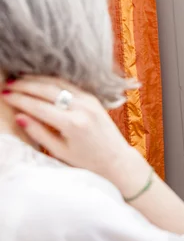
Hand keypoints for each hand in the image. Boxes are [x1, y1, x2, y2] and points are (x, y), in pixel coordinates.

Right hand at [2, 76, 149, 194]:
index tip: (4, 95)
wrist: (116, 158)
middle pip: (48, 90)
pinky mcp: (93, 98)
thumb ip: (39, 133)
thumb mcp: (59, 151)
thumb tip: (19, 116)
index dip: (19, 99)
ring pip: (59, 83)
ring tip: (19, 80)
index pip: (39, 106)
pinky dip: (53, 81)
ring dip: (38, 79)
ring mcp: (90, 100)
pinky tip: (40, 81)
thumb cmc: (87, 161)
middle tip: (7, 84)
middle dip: (25, 86)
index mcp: (72, 124)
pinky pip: (70, 85)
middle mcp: (82, 108)